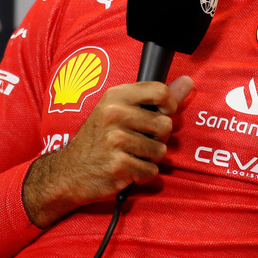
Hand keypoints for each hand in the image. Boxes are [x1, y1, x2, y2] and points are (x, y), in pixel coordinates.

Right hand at [23, 75, 193, 227]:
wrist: (68, 172)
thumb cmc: (98, 139)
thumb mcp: (119, 109)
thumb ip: (155, 97)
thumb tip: (188, 82)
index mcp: (116, 96)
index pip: (160, 91)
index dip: (169, 106)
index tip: (162, 114)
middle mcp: (114, 115)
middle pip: (165, 125)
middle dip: (158, 138)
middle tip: (139, 141)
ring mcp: (115, 141)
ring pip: (161, 150)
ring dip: (150, 158)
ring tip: (131, 155)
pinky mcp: (118, 166)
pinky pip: (151, 171)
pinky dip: (143, 174)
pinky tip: (127, 169)